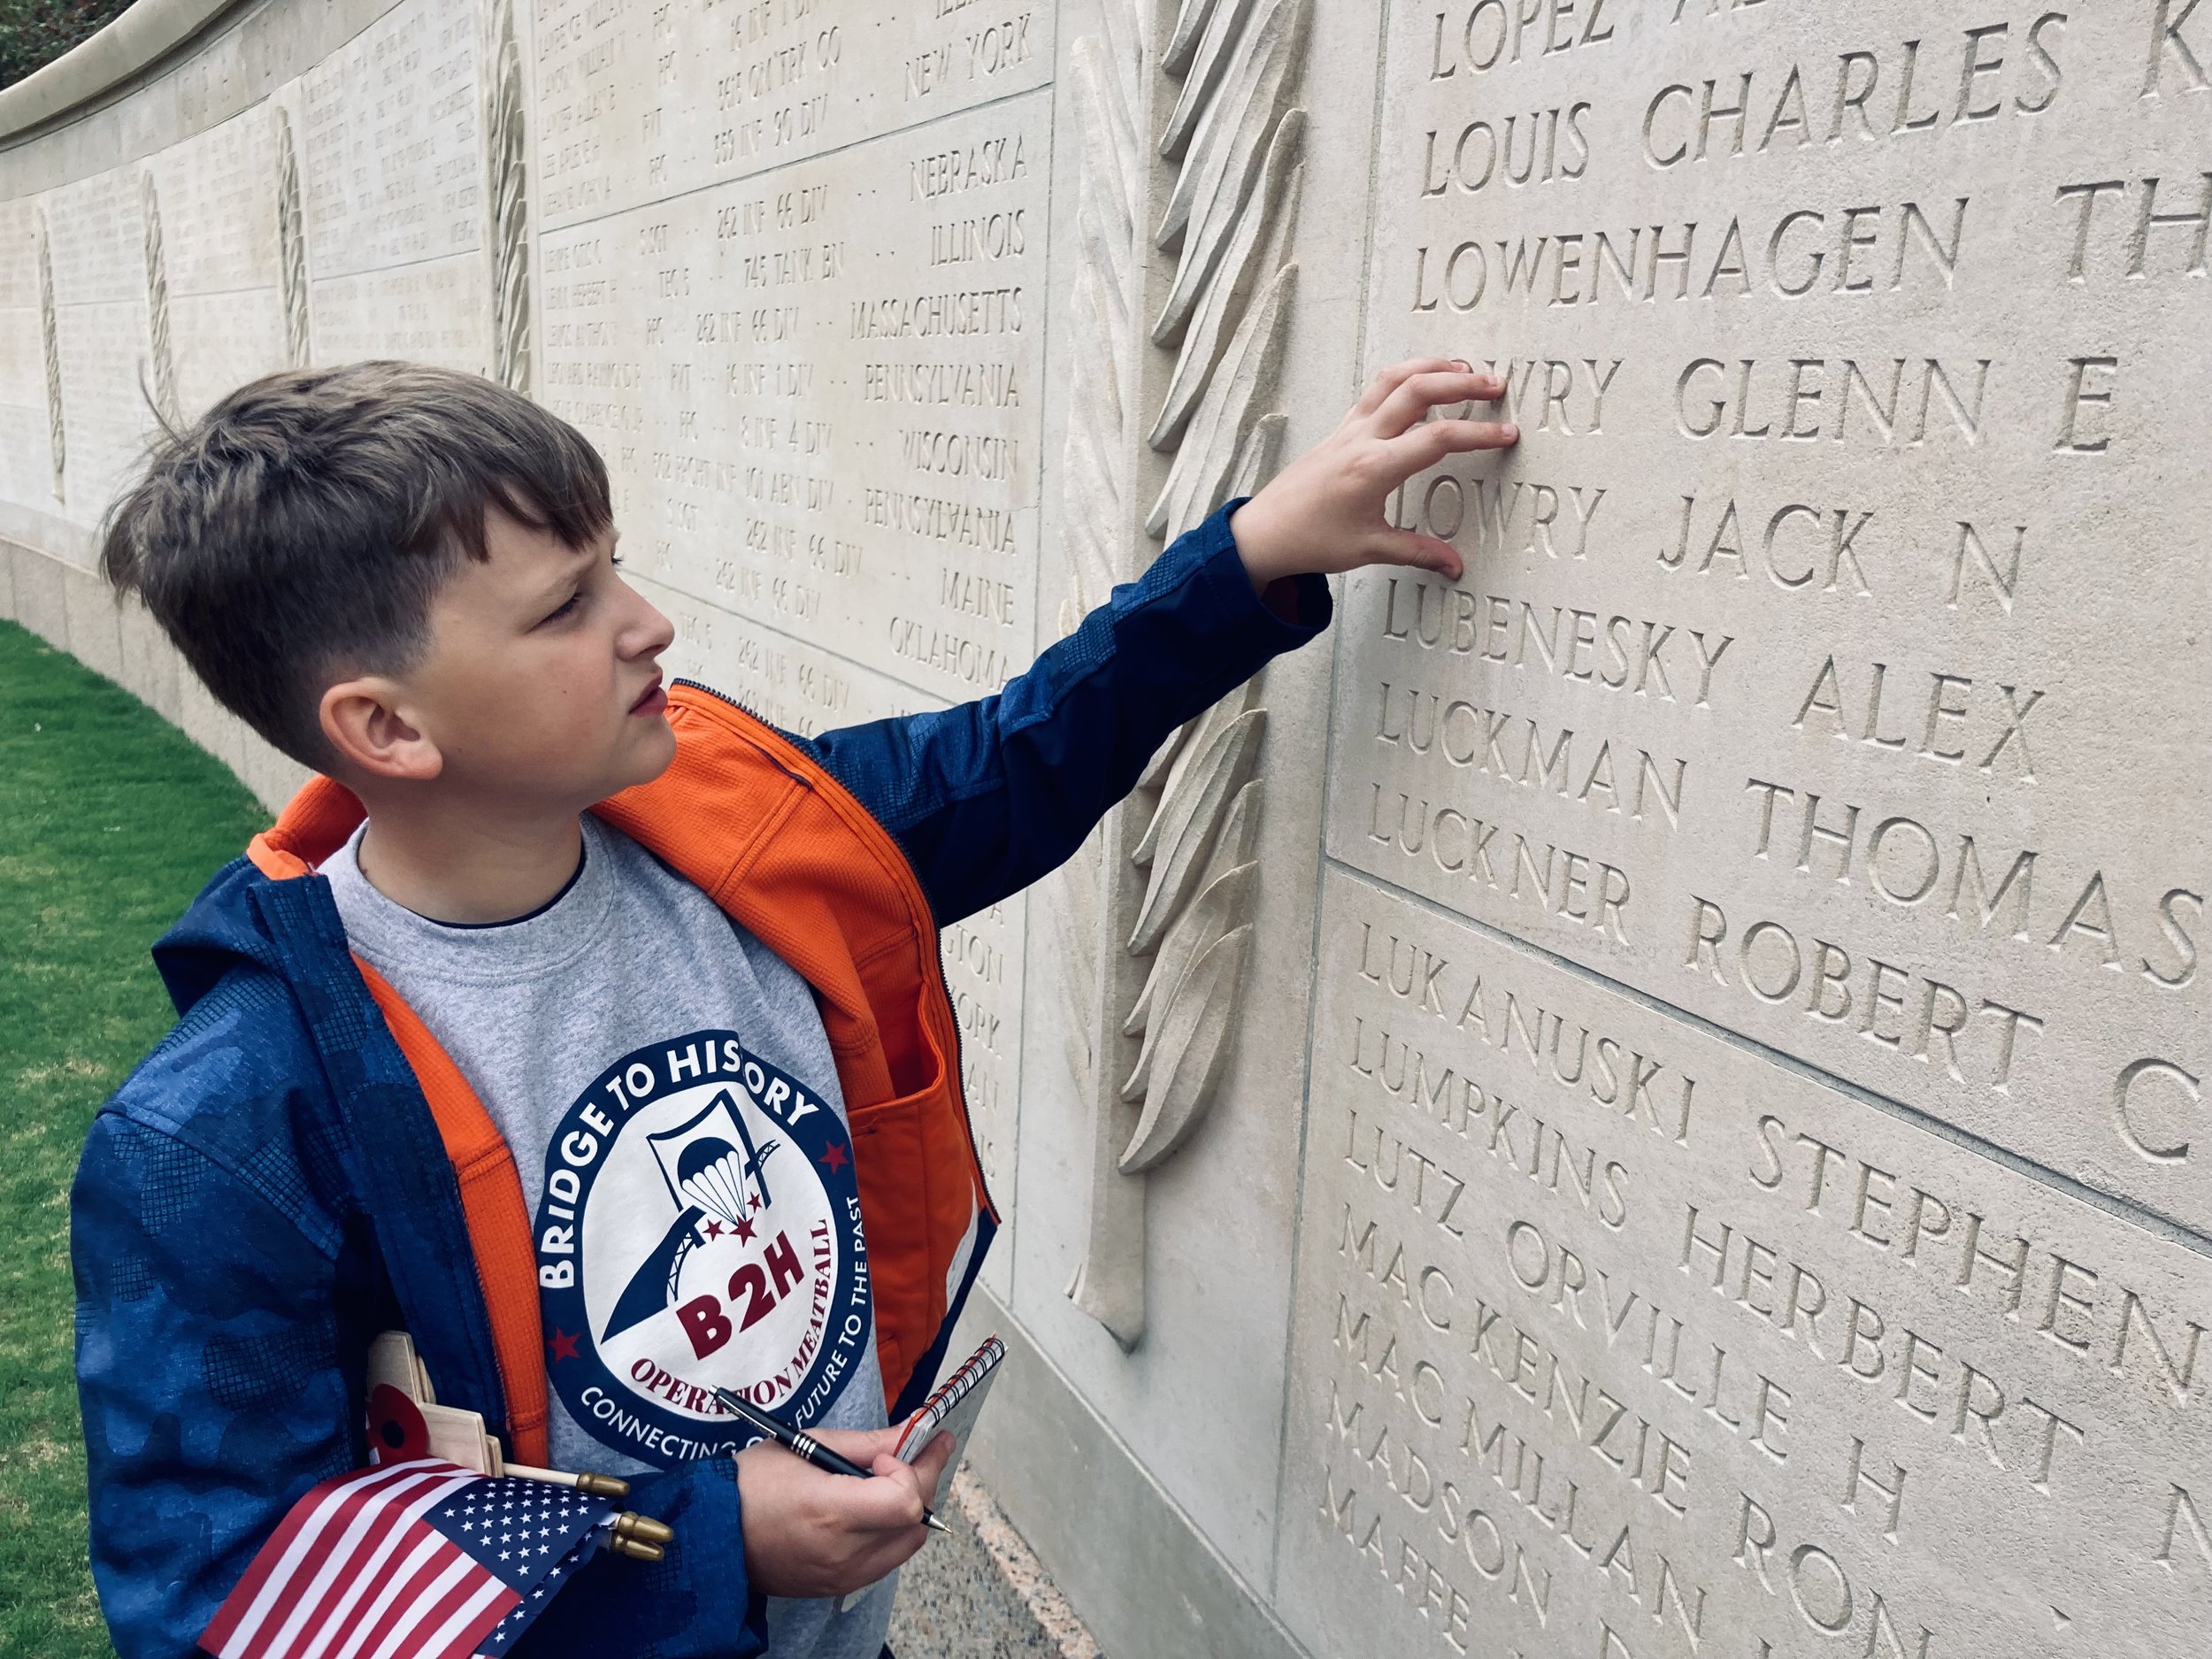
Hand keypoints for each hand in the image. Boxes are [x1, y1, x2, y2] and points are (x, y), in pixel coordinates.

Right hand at [736, 1426, 954, 1597]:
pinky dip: (893, 1531)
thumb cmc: (751, 1484)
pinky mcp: (838, 1586)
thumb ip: (865, 1443)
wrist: (713, 1535)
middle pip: (916, 1522)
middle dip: (925, 1479)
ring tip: (898, 1476)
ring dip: (913, 1508)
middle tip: (922, 1449)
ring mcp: (843, 1575)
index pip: (905, 1501)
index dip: (910, 1470)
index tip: (892, 1451)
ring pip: (908, 1544)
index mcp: (831, 1512)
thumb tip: (911, 1430)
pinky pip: (886, 1560)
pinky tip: (878, 1507)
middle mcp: (843, 1552)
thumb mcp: (806, 1446)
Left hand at [1228, 357, 1517, 591]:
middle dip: (1462, 383)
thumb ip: (1417, 552)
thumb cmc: (1310, 540)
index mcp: (1372, 468)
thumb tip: (1455, 565)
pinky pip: (1376, 388)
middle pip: (1418, 390)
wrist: (1263, 532)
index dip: (1478, 434)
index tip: (1507, 434)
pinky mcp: (1341, 428)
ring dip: (1432, 367)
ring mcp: (1349, 428)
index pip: (1438, 439)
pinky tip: (1425, 379)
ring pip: (1394, 378)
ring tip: (1466, 370)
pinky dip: (1405, 375)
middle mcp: (1361, 439)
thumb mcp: (1368, 549)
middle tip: (1496, 385)